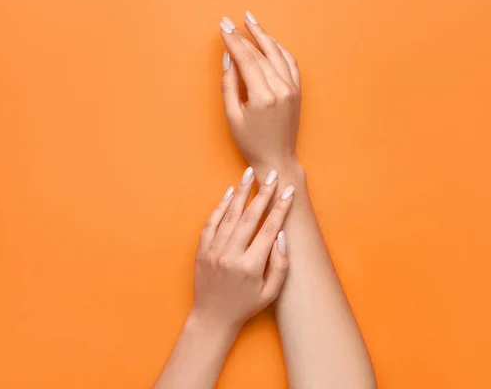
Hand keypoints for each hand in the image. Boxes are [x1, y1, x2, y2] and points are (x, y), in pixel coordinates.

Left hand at [191, 167, 293, 331]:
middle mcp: (230, 255)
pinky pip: (211, 222)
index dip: (280, 208)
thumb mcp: (270, 293)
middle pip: (249, 217)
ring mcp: (213, 251)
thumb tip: (282, 235)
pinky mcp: (202, 250)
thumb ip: (280, 265)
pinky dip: (221, 206)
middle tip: (272, 175)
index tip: (288, 191)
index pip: (268, 229)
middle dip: (263, 194)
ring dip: (241, 193)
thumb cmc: (245, 305)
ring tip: (250, 174)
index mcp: (250, 266)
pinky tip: (230, 193)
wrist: (212, 317)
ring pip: (229, 215)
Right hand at [220, 13, 301, 179]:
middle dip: (244, 35)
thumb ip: (229, 84)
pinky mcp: (297, 91)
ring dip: (264, 36)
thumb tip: (229, 59)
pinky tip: (269, 41)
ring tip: (251, 21)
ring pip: (277, 54)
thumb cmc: (252, 143)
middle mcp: (281, 89)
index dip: (234, 41)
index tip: (224, 26)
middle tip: (231, 21)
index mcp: (263, 97)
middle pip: (261, 54)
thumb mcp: (233, 116)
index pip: (246, 59)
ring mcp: (292, 89)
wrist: (278, 159)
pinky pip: (290, 63)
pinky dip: (279, 49)